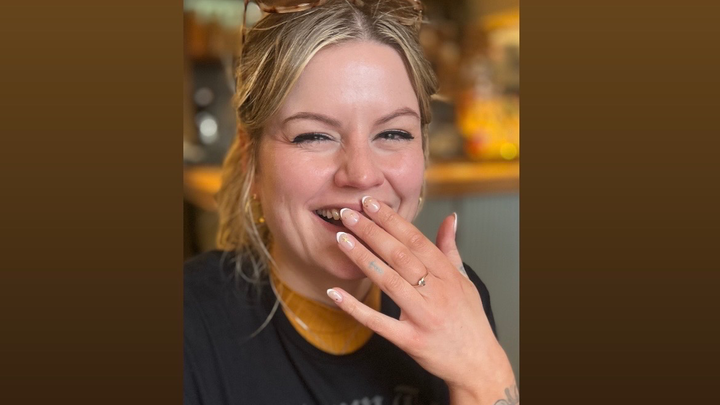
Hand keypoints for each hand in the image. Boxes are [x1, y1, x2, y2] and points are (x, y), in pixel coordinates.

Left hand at [328, 196, 517, 404]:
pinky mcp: (410, 340)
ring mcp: (423, 316)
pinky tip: (335, 292)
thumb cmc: (469, 320)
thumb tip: (449, 218)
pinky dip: (355, 307)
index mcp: (448, 275)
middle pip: (399, 255)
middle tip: (348, 214)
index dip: (391, 220)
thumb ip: (450, 248)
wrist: (479, 364)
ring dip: (362, 258)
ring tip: (341, 239)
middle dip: (372, 231)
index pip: (415, 240)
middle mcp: (437, 292)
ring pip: (389, 281)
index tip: (370, 204)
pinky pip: (378, 322)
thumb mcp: (464, 280)